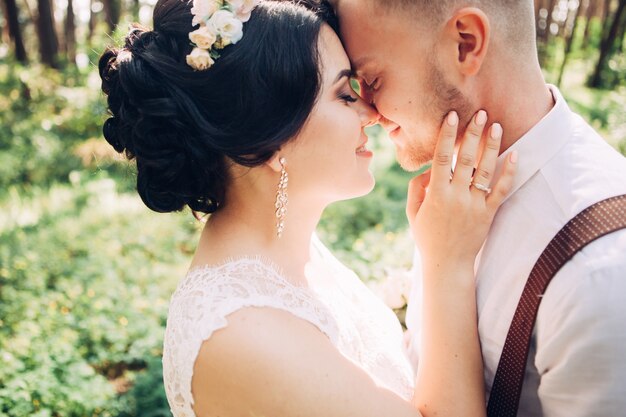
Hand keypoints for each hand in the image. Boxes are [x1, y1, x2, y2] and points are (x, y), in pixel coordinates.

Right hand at [406, 110, 516, 272]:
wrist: (447, 264)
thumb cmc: (427, 237)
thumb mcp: (413, 213)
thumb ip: (417, 188)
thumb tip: (428, 170)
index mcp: (437, 194)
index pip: (443, 157)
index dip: (447, 135)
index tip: (452, 116)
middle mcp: (457, 196)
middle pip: (468, 158)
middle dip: (474, 133)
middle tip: (481, 113)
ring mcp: (475, 205)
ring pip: (486, 170)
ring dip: (492, 146)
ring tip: (497, 126)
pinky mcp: (489, 214)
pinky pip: (502, 190)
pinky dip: (510, 172)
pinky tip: (515, 154)